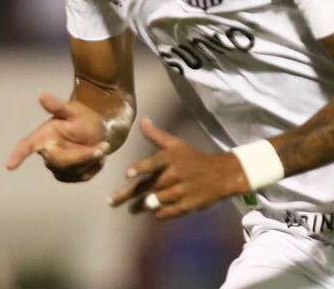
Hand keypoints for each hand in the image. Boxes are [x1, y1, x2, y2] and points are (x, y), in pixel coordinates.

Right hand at [6, 92, 110, 182]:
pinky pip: (83, 176)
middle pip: (59, 162)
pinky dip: (95, 166)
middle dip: (82, 156)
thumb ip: (58, 106)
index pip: (27, 146)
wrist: (98, 131)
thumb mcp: (73, 109)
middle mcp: (47, 153)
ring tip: (101, 146)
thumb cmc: (82, 118)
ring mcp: (57, 167)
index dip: (18, 156)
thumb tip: (42, 95)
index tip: (9, 165)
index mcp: (43, 136)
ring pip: (74, 171)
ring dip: (91, 160)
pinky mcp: (69, 176)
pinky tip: (98, 155)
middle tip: (102, 147)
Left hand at [109, 117, 248, 218]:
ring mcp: (181, 191)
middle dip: (129, 195)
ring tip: (132, 209)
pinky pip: (168, 212)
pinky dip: (160, 213)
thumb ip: (157, 135)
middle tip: (112, 202)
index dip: (140, 168)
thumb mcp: (176, 144)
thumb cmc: (193, 158)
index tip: (127, 174)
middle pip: (148, 187)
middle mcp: (175, 175)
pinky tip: (154, 213)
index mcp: (171, 158)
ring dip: (142, 206)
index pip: (153, 163)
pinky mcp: (188, 206)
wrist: (221, 174)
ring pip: (156, 201)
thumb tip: (142, 120)